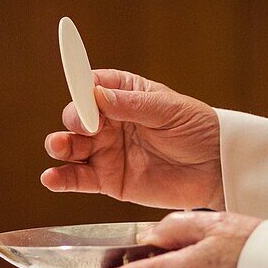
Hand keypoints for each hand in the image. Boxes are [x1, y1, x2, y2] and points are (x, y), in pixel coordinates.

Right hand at [42, 69, 223, 209]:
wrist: (216, 168)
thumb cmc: (197, 129)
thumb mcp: (168, 110)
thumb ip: (131, 105)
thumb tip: (96, 96)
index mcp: (123, 95)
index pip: (90, 86)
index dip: (82, 90)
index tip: (84, 99)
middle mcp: (109, 123)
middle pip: (76, 118)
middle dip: (74, 120)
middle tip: (85, 128)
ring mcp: (106, 152)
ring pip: (71, 147)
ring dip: (60, 146)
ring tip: (60, 147)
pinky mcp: (109, 181)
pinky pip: (79, 179)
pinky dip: (62, 179)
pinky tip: (51, 178)